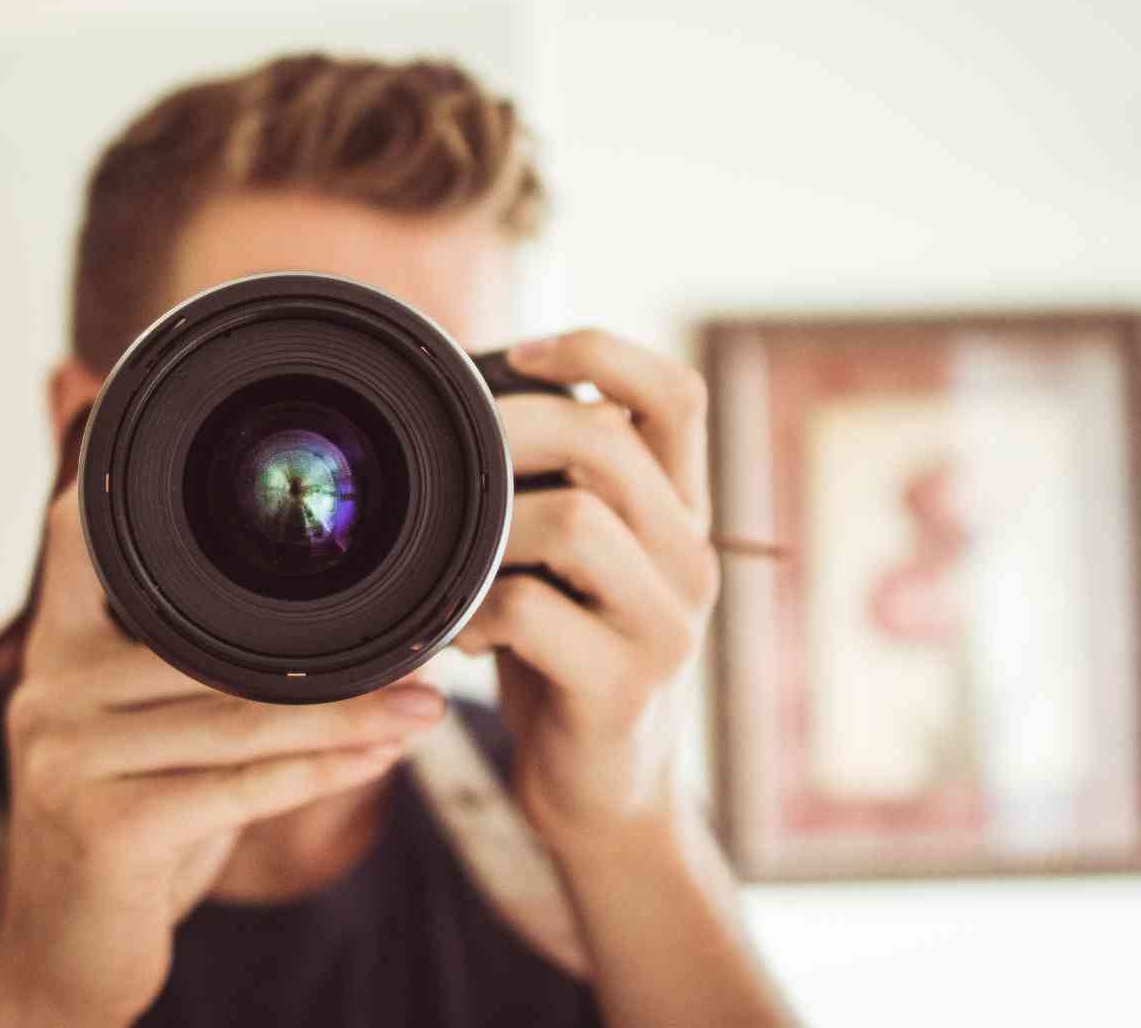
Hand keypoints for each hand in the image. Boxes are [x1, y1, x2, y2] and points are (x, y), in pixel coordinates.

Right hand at [0, 486, 446, 1026]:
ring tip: (423, 706)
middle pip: (213, 651)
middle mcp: (51, 690)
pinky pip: (240, 789)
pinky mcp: (105, 827)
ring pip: (240, 719)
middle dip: (329, 658)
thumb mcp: (142, 739)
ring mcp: (68, 757)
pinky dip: (322, 774)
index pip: (86, 539)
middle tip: (421, 648)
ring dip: (349, 717)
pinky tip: (380, 758)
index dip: (149, 492)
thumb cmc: (126, 837)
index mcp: (56, 651)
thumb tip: (326, 635)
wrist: (63, 959)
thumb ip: (192, 677)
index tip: (261, 477)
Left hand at [454, 328, 718, 845]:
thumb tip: (463, 397)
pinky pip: (534, 614)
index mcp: (680, 511)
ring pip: (576, 520)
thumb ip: (553, 489)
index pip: (677, 394)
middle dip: (512, 430)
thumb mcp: (574, 561)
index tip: (522, 350)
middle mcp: (690, 557)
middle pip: (609, 442)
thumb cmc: (568, 655)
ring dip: (491, 528)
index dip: (602, 350)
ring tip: (456, 560)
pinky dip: (475, 612)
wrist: (604, 791)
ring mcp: (665, 625)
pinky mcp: (623, 687)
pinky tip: (457, 634)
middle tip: (449, 458)